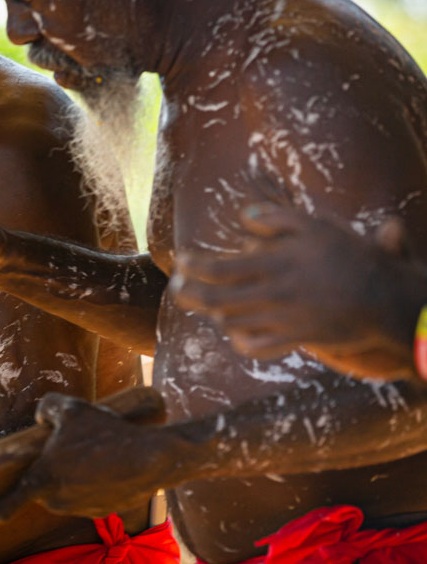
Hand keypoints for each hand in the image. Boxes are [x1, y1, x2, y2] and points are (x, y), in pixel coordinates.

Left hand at [0, 393, 192, 525]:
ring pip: (65, 488)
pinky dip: (92, 480)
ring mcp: (79, 508)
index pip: (8, 503)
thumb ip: (46, 409)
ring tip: (95, 450)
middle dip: (50, 467)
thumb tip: (41, 421)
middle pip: (42, 484)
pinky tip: (108, 462)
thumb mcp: (70, 408)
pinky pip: (86, 493)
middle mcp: (57, 500)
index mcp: (43, 479)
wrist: (152, 458)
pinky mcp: (100, 511)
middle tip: (71, 444)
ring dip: (73, 473)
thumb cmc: (106, 433)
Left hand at [172, 203, 420, 379]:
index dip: (193, 267)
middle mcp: (273, 295)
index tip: (180, 261)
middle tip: (176, 287)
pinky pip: (257, 346)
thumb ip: (278, 219)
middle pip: (217, 300)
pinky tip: (236, 331)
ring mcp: (282, 320)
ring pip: (232, 323)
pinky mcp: (295, 339)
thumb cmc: (351, 257)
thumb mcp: (317, 226)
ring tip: (206, 304)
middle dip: (190, 294)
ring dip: (214, 314)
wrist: (386, 299)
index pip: (220, 269)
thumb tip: (243, 217)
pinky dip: (241, 340)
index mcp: (275, 265)